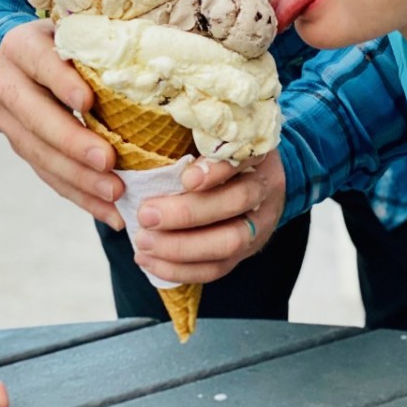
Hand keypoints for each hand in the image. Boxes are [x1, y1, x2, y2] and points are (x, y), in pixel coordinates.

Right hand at [0, 19, 122, 228]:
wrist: (10, 58)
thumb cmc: (61, 41)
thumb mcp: (71, 31)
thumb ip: (97, 45)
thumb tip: (155, 59)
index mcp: (22, 47)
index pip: (42, 64)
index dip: (63, 83)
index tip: (89, 103)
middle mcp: (7, 83)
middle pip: (38, 119)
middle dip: (74, 145)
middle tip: (109, 163)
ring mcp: (8, 120)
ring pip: (41, 155)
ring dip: (79, 180)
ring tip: (115, 195)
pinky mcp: (18, 146)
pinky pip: (47, 175)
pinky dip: (79, 195)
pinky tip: (108, 210)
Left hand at [131, 150, 285, 283]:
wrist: (260, 180)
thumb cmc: (224, 153)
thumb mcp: (217, 137)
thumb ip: (196, 139)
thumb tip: (150, 140)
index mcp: (256, 153)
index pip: (242, 160)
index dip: (216, 170)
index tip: (186, 178)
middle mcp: (264, 188)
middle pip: (236, 203)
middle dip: (188, 213)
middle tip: (146, 214)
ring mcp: (259, 224)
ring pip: (229, 242)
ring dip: (181, 247)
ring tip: (143, 242)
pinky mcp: (245, 252)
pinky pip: (217, 268)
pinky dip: (181, 269)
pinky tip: (149, 261)